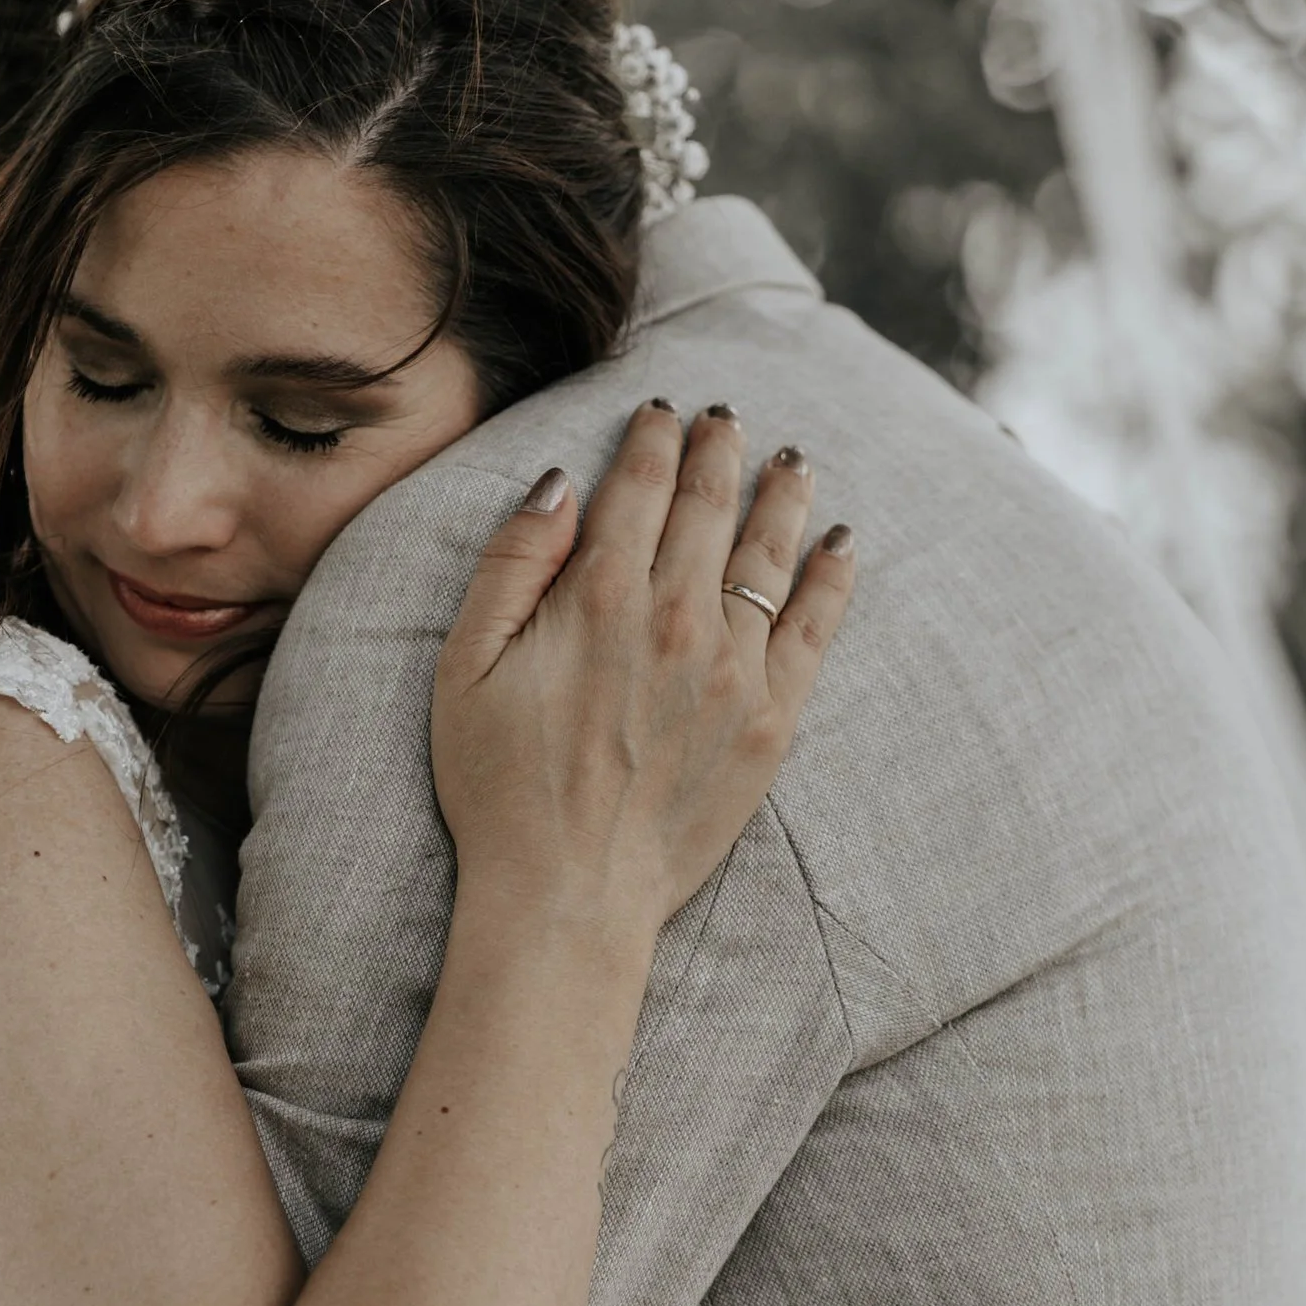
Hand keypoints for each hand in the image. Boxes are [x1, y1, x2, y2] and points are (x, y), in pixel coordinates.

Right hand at [431, 405, 852, 947]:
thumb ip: (512, 564)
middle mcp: (677, 618)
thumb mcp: (465, 666)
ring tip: (792, 460)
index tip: (661, 412)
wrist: (569, 893)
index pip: (638, 486)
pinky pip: (816, 627)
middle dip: (719, 451)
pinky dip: (832, 577)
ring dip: (781, 496)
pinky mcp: (772, 718)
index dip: (652, 441)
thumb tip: (559, 482)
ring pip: (769, 554)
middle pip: (709, 506)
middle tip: (727, 417)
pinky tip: (840, 543)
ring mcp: (734, 667)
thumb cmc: (499, 786)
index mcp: (599, 596)